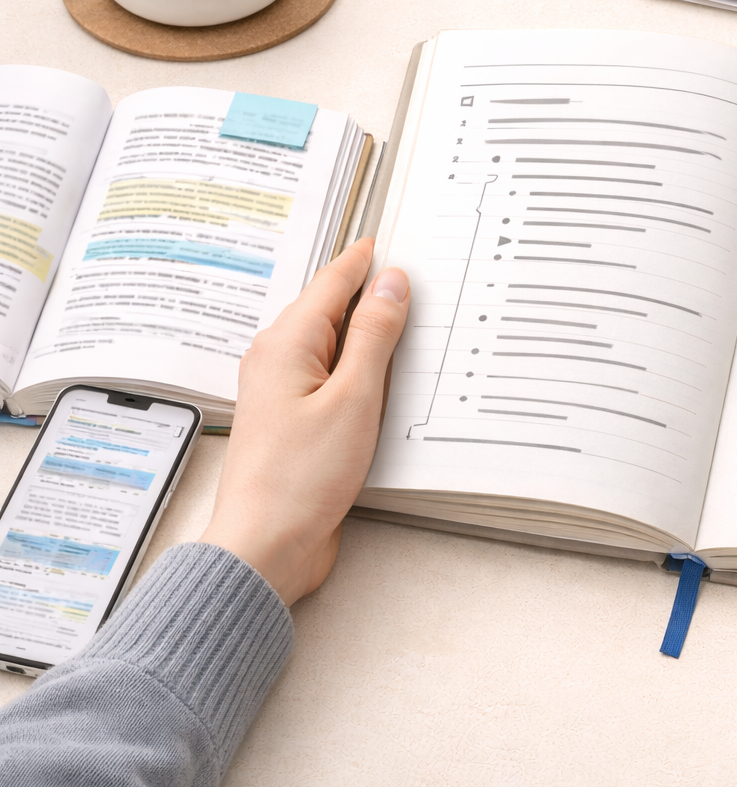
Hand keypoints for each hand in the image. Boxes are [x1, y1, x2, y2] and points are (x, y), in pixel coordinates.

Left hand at [200, 239, 409, 604]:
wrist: (266, 545)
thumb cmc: (302, 478)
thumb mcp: (354, 397)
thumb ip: (375, 336)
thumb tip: (391, 283)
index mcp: (286, 343)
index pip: (334, 280)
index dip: (370, 259)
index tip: (402, 241)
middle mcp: (277, 359)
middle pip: (333, 308)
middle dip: (375, 293)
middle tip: (420, 279)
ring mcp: (284, 390)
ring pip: (335, 344)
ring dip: (372, 335)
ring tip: (414, 322)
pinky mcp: (295, 420)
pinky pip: (332, 377)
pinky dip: (363, 369)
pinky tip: (388, 379)